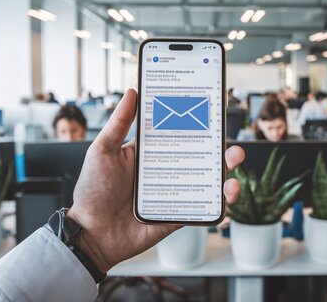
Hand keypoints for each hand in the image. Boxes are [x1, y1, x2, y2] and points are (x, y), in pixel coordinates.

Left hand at [68, 89, 244, 271]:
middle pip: (199, 153)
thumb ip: (119, 123)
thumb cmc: (92, 192)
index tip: (210, 104)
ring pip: (207, 178)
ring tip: (235, 158)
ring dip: (226, 168)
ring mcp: (174, 192)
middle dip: (218, 142)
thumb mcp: (102, 151)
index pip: (176, 131)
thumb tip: (132, 91)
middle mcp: (165, 170)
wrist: (91, 234)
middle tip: (226, 133)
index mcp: (148, 152)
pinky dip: (222, 200)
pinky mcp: (179, 214)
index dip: (193, 119)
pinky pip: (205, 206)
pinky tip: (229, 191)